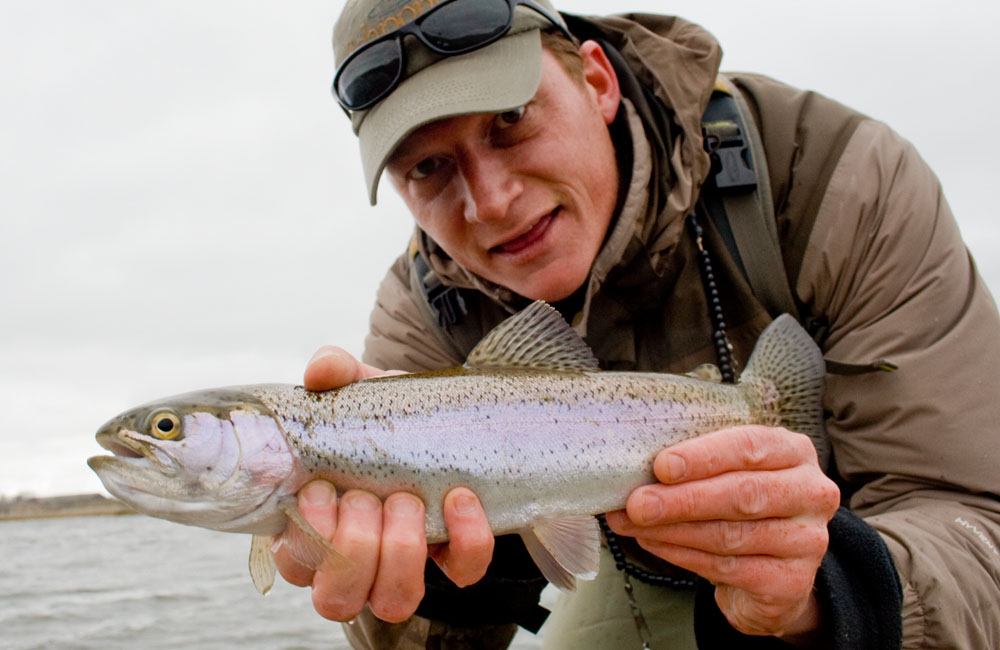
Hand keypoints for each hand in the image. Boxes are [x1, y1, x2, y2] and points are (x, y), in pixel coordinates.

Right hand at [272, 346, 494, 622]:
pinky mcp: (455, 557)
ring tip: (406, 501)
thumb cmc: (386, 417)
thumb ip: (335, 373)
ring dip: (399, 554)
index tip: (321, 490)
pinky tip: (460, 499)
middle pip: (336, 597)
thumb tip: (321, 369)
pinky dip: (464, 539)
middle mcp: (355, 558)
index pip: (294, 562)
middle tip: (366, 498)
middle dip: (353, 547)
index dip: (306, 537)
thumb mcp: (360, 391)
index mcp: (316, 524)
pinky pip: (461, 572)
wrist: (447, 418)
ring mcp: (406, 564)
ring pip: (393, 601)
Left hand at [606, 425, 839, 640]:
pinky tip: (655, 544)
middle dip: (682, 499)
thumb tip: (632, 467)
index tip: (661, 466)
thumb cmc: (740, 506)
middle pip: (742, 494)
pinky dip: (684, 556)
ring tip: (634, 524)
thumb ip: (694, 465)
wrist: (771, 574)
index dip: (703, 457)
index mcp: (793, 451)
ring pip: (730, 535)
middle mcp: (811, 493)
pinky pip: (729, 568)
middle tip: (637, 503)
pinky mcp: (793, 582)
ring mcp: (808, 540)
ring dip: (673, 530)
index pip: (749, 447)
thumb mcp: (726, 473)